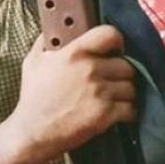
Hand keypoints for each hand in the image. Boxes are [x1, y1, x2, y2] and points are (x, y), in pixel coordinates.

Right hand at [0, 26, 137, 163]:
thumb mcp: (33, 62)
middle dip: (120, 75)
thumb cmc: (33, 98)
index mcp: (74, 53)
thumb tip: (53, 31)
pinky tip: (118, 114)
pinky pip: (131, 109)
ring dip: (125, 95)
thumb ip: (45, 43)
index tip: (115, 51)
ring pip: (131, 88)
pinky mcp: (106, 114)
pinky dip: (127, 113)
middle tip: (112, 82)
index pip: (110, 34)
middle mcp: (90, 69)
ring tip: (115, 100)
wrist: (33, 132)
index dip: (116, 42)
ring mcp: (100, 92)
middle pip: (126, 66)